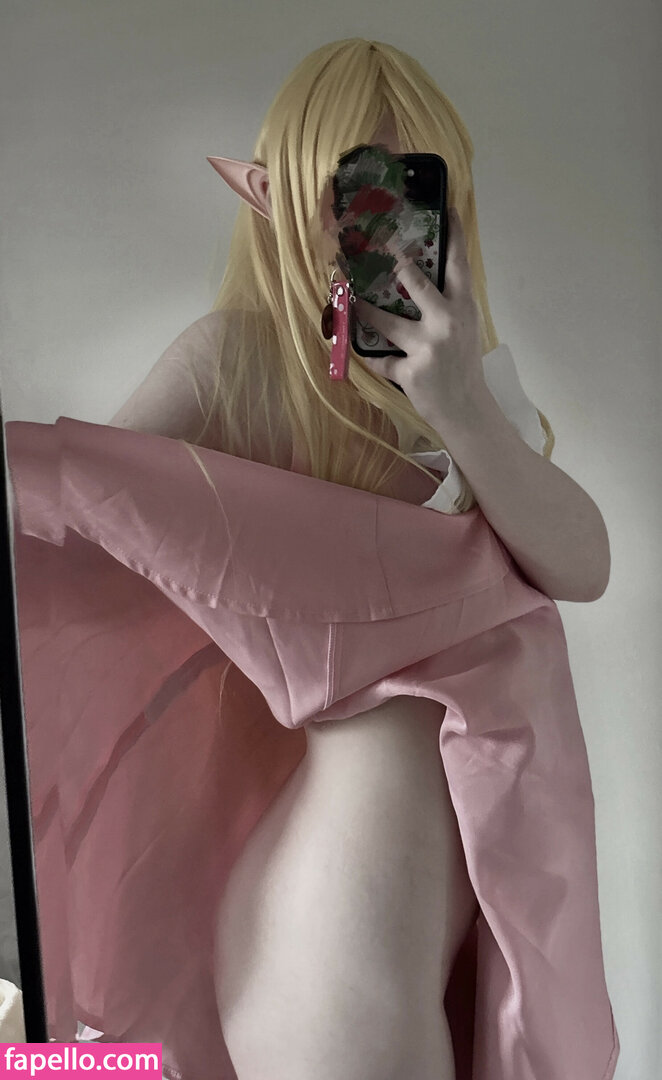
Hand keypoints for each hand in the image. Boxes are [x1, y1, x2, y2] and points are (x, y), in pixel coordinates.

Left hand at [352, 207, 486, 426]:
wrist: (467, 410)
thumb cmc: (462, 366)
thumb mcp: (464, 329)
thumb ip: (447, 304)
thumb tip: (416, 278)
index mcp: (463, 309)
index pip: (460, 265)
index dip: (455, 235)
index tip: (448, 206)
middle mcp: (446, 323)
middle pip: (416, 283)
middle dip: (394, 261)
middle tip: (375, 243)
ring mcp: (427, 348)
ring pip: (385, 322)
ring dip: (364, 309)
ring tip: (349, 296)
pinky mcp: (409, 372)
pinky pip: (380, 361)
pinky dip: (370, 358)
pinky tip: (357, 349)